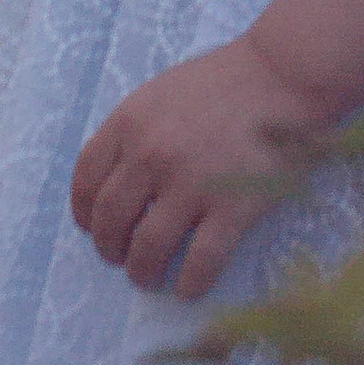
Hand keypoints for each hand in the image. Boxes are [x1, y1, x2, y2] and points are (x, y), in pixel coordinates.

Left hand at [69, 32, 339, 300]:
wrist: (280, 76)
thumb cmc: (220, 83)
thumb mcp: (159, 93)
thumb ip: (132, 132)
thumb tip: (111, 183)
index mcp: (130, 122)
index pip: (86, 179)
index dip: (84, 212)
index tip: (90, 227)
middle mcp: (152, 154)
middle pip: (111, 220)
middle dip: (109, 248)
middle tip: (119, 258)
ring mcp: (191, 183)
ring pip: (148, 248)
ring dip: (142, 271)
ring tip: (148, 276)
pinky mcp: (232, 207)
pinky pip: (200, 262)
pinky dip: (189, 284)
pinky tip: (187, 288)